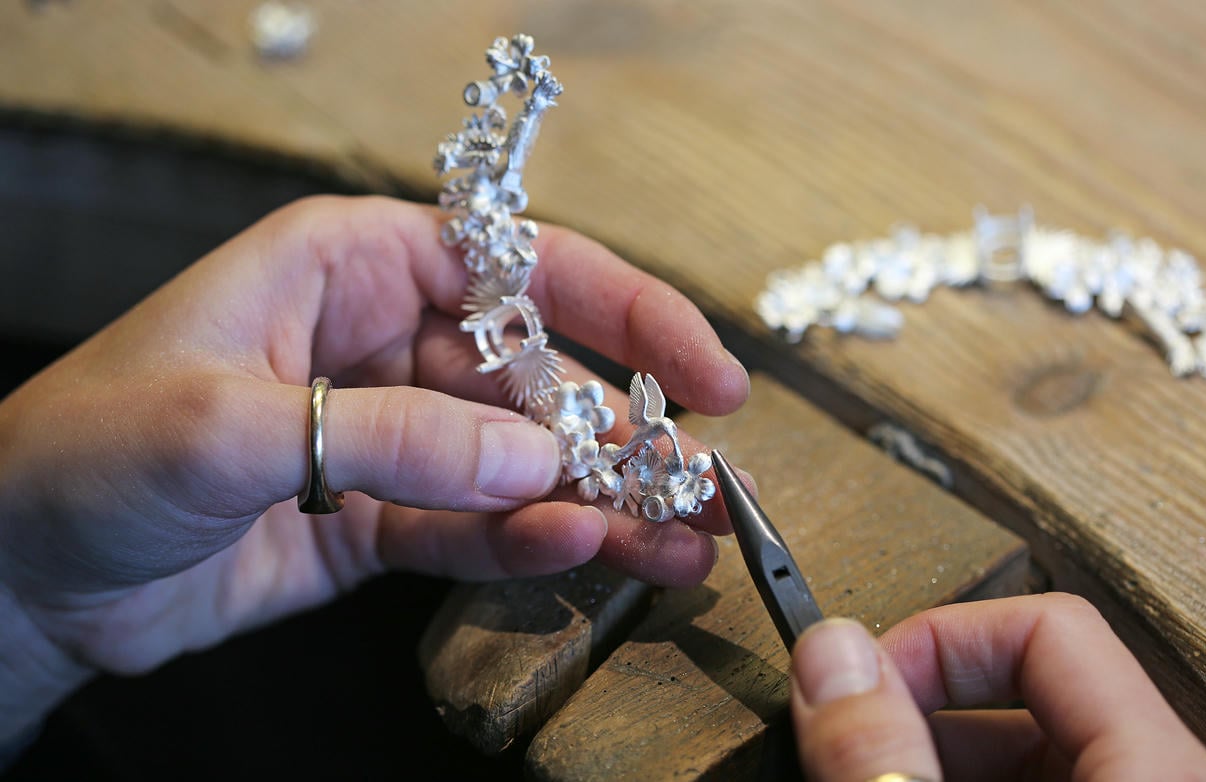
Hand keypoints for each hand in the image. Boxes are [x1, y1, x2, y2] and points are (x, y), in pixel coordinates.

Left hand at [0, 196, 749, 741]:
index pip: (521, 269)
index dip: (627, 314)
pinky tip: (592, 555)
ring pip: (519, 461)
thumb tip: (538, 458)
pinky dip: (531, 544)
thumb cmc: (85, 452)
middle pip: (539, 376)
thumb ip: (397, 436)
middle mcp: (384, 341)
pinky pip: (473, 527)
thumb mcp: (229, 423)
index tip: (704, 375)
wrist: (18, 578)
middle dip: (626, 431)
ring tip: (683, 540)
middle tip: (705, 484)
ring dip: (603, 501)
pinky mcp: (378, 517)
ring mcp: (389, 435)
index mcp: (352, 265)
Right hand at [789, 593, 1205, 780]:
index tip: (861, 677)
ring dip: (931, 752)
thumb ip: (886, 757)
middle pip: (1035, 692)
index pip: (1049, 628)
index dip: (940, 637)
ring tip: (872, 775)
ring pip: (1029, 754)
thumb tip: (832, 655)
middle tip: (853, 743)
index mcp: (1158, 775)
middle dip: (921, 708)